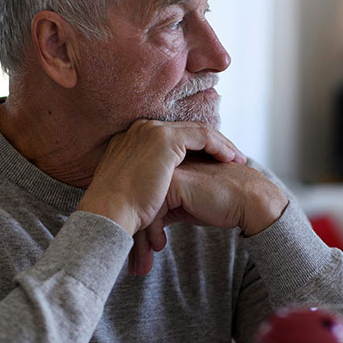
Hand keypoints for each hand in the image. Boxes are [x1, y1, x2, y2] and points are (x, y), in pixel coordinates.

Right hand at [77, 120, 245, 237]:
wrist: (107, 213)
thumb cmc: (118, 212)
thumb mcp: (132, 190)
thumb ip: (145, 182)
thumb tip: (156, 195)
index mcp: (130, 140)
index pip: (170, 137)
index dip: (193, 147)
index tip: (209, 161)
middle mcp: (140, 129)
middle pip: (185, 130)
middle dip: (209, 143)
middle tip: (228, 157)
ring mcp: (151, 131)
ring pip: (197, 130)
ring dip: (219, 144)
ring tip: (235, 159)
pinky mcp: (164, 139)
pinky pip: (202, 136)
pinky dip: (218, 146)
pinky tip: (230, 159)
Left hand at [130, 156, 287, 273]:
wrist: (249, 201)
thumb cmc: (218, 205)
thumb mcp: (184, 206)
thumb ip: (163, 208)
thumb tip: (140, 230)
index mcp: (161, 168)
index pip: (138, 199)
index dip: (137, 227)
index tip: (138, 253)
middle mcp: (161, 166)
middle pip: (136, 204)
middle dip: (135, 237)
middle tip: (136, 265)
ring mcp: (167, 171)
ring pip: (141, 207)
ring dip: (141, 240)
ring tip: (144, 264)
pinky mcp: (175, 182)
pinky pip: (152, 211)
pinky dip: (152, 233)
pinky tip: (160, 246)